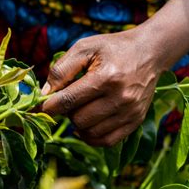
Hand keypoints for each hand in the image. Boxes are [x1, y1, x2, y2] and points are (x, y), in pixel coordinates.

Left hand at [40, 31, 159, 146]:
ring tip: (80, 107)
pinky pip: (106, 141)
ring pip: (90, 132)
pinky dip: (91, 136)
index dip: (48, 106)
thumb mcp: (84, 48)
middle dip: (66, 111)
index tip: (38, 106)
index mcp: (106, 77)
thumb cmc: (112, 47)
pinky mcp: (135, 121)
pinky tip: (86, 123)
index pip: (68, 100)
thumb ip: (61, 70)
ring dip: (78, 123)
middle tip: (68, 99)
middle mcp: (121, 98)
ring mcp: (130, 112)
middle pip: (78, 119)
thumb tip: (44, 94)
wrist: (149, 51)